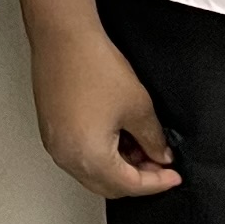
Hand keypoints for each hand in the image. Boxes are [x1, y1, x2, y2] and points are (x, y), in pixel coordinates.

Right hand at [31, 26, 181, 198]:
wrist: (63, 37)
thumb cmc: (92, 65)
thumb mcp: (138, 106)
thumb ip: (154, 139)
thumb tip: (160, 155)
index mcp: (89, 157)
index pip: (130, 185)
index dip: (157, 182)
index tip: (172, 175)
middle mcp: (67, 157)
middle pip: (109, 186)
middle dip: (137, 178)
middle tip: (158, 161)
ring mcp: (55, 145)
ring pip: (93, 173)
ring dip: (119, 167)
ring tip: (139, 145)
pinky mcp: (51, 131)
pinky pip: (79, 157)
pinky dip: (100, 155)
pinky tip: (116, 136)